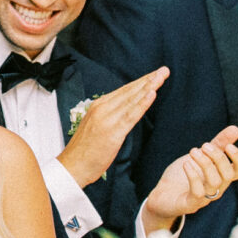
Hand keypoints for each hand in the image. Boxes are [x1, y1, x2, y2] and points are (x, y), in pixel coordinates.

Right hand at [56, 67, 169, 187]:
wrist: (72, 166)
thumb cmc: (84, 150)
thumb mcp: (95, 126)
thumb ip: (109, 116)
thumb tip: (124, 112)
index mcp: (98, 106)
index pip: (124, 91)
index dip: (141, 82)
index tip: (155, 75)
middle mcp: (102, 108)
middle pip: (130, 91)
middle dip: (149, 80)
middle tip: (165, 71)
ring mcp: (107, 119)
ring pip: (132, 99)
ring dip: (149, 86)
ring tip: (162, 77)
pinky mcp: (113, 132)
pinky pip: (131, 115)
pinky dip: (143, 103)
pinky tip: (152, 94)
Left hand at [143, 125, 237, 232]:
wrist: (162, 196)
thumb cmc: (183, 176)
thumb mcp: (201, 156)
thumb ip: (218, 144)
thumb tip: (235, 129)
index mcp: (221, 177)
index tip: (227, 145)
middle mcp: (216, 188)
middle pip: (228, 175)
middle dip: (218, 157)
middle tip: (204, 145)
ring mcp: (205, 198)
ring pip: (215, 182)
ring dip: (205, 163)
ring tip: (193, 151)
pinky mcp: (190, 204)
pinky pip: (198, 193)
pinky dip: (193, 176)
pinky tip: (186, 164)